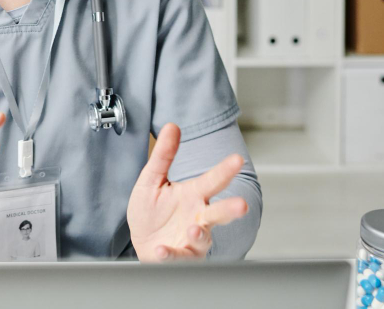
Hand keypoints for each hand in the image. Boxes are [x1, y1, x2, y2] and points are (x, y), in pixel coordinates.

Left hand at [127, 123, 248, 261]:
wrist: (141, 240)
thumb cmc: (151, 210)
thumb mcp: (152, 178)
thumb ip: (164, 155)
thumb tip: (171, 126)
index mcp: (193, 195)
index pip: (212, 181)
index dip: (224, 170)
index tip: (237, 160)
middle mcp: (197, 217)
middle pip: (218, 213)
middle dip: (230, 209)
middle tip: (241, 205)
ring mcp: (191, 239)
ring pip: (203, 238)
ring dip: (200, 235)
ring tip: (194, 229)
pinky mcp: (181, 256)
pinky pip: (179, 257)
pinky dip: (172, 254)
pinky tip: (163, 249)